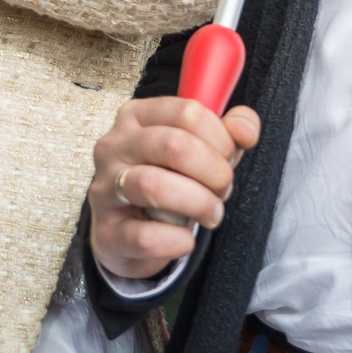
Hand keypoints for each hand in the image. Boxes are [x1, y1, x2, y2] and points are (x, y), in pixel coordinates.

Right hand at [88, 95, 260, 281]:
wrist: (128, 232)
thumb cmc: (167, 179)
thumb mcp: (199, 149)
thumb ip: (228, 132)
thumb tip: (245, 130)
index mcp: (137, 116)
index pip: (187, 112)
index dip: (221, 138)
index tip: (228, 158)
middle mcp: (115, 146)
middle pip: (174, 145)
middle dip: (214, 171)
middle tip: (224, 190)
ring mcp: (105, 188)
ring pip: (153, 186)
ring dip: (198, 203)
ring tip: (212, 214)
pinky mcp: (108, 232)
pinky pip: (146, 236)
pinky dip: (177, 240)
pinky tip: (186, 240)